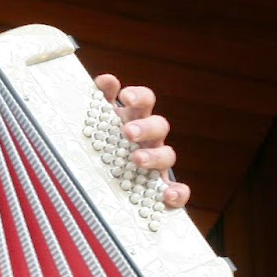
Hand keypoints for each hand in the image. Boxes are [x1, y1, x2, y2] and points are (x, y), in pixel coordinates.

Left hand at [94, 73, 189, 209]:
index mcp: (134, 119)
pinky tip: (167, 196)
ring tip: (137, 159)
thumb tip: (106, 81)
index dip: (138, 96)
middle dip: (145, 127)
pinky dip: (178, 192)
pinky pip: (179, 190)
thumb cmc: (103, 146)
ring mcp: (157, 164)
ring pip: (167, 155)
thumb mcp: (97, 123)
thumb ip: (99, 102)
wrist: (106, 184)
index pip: (144, 101)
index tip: (126, 97)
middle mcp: (150, 139)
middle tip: (128, 132)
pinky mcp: (161, 189)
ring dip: (154, 156)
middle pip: (158, 125)